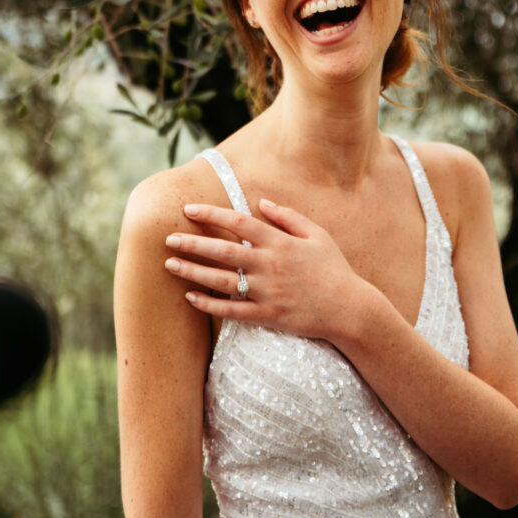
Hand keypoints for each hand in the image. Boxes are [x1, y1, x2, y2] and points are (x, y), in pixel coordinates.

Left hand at [164, 198, 361, 340]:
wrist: (349, 309)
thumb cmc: (334, 269)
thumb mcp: (317, 234)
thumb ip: (288, 216)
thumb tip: (262, 202)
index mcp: (280, 242)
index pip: (239, 222)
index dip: (211, 214)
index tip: (188, 209)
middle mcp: (269, 265)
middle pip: (223, 250)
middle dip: (193, 243)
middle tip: (167, 238)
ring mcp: (267, 291)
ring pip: (221, 280)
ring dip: (193, 272)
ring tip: (169, 265)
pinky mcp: (267, 315)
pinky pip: (232, 311)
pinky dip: (210, 305)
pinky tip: (190, 297)